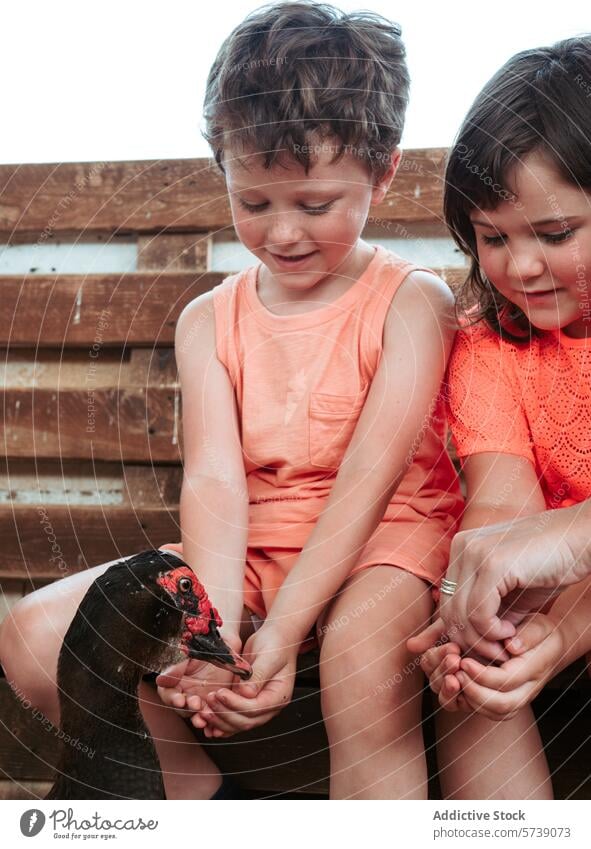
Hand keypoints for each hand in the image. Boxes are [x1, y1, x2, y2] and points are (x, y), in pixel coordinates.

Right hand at [156, 631, 241, 731]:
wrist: (225, 647)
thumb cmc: (204, 648)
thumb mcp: (189, 655)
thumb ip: (176, 668)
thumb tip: (160, 680)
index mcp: (176, 682)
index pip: (168, 694)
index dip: (172, 699)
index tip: (180, 700)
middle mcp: (186, 694)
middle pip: (181, 709)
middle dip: (188, 709)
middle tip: (196, 704)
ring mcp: (200, 701)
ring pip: (196, 716)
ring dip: (198, 719)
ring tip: (203, 720)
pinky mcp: (214, 705)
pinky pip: (211, 718)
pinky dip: (212, 725)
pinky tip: (213, 728)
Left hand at [199, 624, 297, 737]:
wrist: (275, 639)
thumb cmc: (275, 645)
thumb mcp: (269, 656)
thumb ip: (259, 675)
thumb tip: (246, 693)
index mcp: (278, 696)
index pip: (254, 709)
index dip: (235, 704)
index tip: (220, 693)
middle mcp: (268, 706)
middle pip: (245, 721)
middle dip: (224, 714)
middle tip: (208, 701)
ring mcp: (257, 707)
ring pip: (237, 723)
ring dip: (219, 720)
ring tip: (203, 711)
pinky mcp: (245, 703)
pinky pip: (233, 718)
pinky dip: (220, 721)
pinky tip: (208, 719)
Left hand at [424, 613, 564, 719]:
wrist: (551, 645)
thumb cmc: (541, 632)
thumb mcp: (539, 625)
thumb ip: (528, 635)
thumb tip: (511, 645)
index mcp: (534, 669)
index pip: (507, 681)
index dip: (482, 675)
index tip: (463, 661)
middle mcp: (528, 690)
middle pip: (501, 705)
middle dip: (474, 692)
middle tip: (455, 673)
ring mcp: (519, 698)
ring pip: (495, 712)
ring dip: (471, 700)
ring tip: (453, 679)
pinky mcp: (510, 701)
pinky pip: (491, 712)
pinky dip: (473, 704)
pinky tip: (459, 686)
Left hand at [441, 505, 589, 649]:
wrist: (582, 537)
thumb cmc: (552, 563)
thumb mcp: (512, 590)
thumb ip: (488, 608)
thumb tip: (469, 639)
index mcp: (462, 548)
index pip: (447, 601)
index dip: (465, 632)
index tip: (490, 645)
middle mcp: (462, 546)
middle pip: (449, 611)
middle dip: (471, 641)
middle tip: (497, 652)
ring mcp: (475, 552)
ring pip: (460, 616)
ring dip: (483, 641)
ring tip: (506, 644)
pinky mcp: (492, 564)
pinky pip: (478, 614)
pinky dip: (492, 633)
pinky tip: (511, 632)